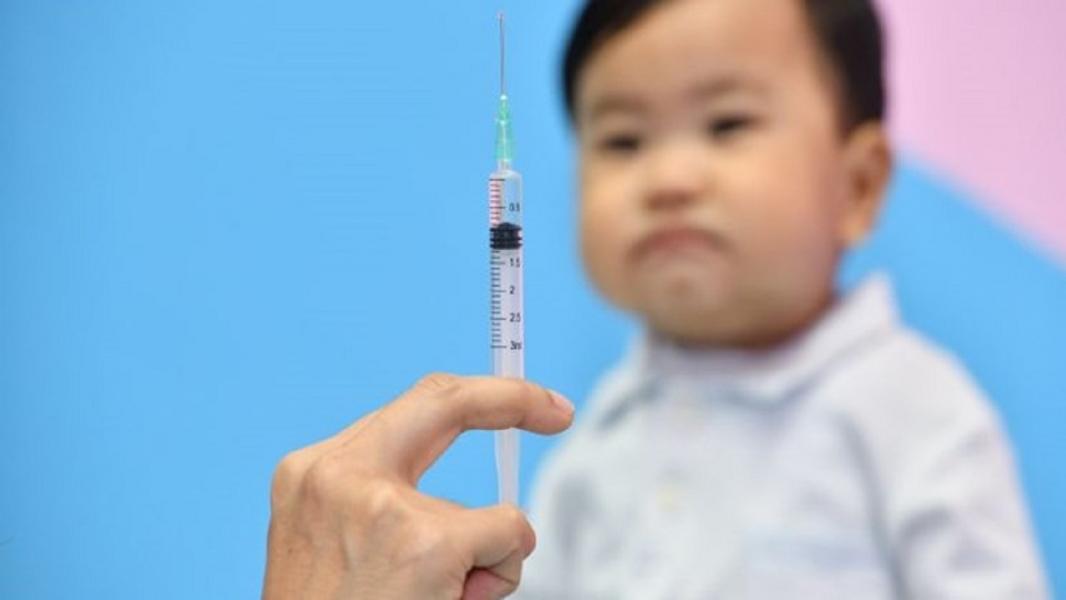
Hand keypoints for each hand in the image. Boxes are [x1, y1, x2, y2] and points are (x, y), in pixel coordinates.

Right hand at [262, 373, 574, 599]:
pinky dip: (499, 576)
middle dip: (514, 398)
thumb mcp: (336, 546)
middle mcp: (337, 474)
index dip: (474, 396)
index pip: (408, 406)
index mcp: (312, 473)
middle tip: (559, 411)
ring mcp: (383, 506)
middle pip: (447, 400)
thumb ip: (389, 504)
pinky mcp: (428, 545)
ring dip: (482, 562)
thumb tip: (485, 513)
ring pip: (487, 512)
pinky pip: (507, 537)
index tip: (523, 401)